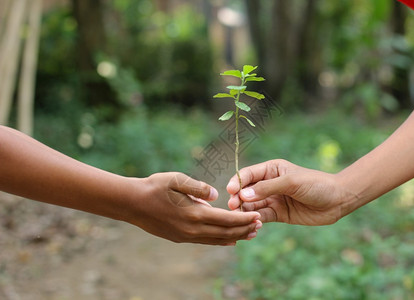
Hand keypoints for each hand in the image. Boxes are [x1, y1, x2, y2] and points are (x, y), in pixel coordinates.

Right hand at [126, 172, 261, 244]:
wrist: (132, 203)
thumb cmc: (154, 187)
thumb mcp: (177, 180)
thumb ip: (199, 187)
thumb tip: (217, 195)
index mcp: (194, 214)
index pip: (226, 219)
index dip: (243, 218)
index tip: (258, 216)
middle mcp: (192, 229)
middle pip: (225, 232)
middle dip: (243, 229)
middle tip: (259, 227)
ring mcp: (186, 235)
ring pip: (216, 239)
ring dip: (234, 237)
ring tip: (249, 235)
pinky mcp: (180, 237)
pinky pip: (205, 241)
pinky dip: (220, 241)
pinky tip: (228, 240)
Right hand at [227, 159, 353, 225]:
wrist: (337, 201)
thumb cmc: (316, 184)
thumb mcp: (291, 182)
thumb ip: (267, 188)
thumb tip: (243, 195)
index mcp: (271, 169)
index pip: (248, 174)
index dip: (237, 182)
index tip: (230, 191)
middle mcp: (269, 183)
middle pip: (246, 191)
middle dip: (238, 198)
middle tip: (233, 207)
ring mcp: (273, 199)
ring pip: (252, 205)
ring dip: (245, 211)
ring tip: (242, 218)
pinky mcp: (278, 214)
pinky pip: (262, 216)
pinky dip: (256, 220)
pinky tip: (254, 225)